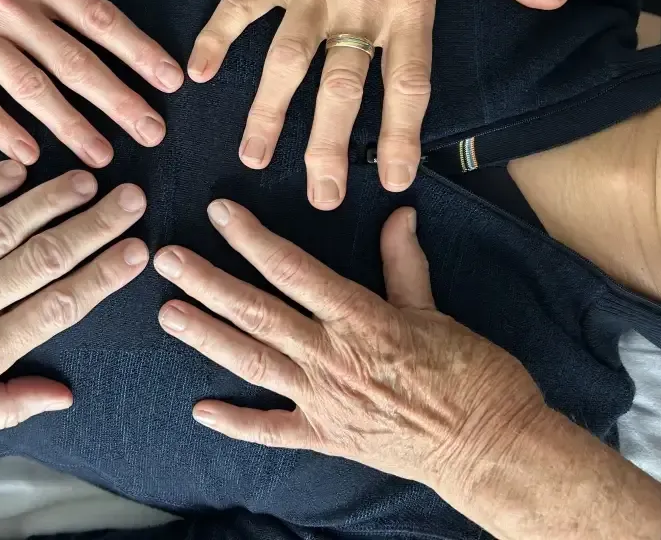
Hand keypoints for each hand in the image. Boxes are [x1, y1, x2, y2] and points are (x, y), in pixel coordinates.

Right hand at [0, 0, 183, 167]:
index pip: (98, 17)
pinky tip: (29, 156)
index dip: (138, 51)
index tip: (170, 80)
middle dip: (119, 100)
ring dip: (70, 124)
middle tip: (154, 133)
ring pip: (29, 87)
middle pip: (74, 61)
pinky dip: (0, 128)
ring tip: (103, 156)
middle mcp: (6, 4)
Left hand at [0, 162, 148, 471]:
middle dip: (93, 227)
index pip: (55, 308)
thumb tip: (65, 395)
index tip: (136, 251)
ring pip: (0, 228)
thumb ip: (6, 405)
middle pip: (39, 260)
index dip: (102, 275)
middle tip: (131, 200)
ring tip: (90, 179)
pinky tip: (16, 167)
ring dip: (50, 199)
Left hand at [152, 201, 545, 488]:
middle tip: (167, 259)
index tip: (219, 212)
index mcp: (361, 318)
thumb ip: (404, 263)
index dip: (253, 239)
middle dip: (208, 283)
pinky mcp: (327, 437)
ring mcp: (325, 400)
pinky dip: (237, 423)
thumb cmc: (474, 376)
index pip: (295, 269)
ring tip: (169, 314)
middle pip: (259, 313)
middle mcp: (332, 356)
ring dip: (208, 338)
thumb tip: (399, 213)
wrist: (493, 448)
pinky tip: (201, 410)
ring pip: (254, 363)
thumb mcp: (437, 310)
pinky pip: (273, 431)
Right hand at [188, 0, 568, 208]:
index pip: (409, 83)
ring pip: (288, 61)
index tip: (391, 180)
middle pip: (344, 88)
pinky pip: (242, 6)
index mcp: (413, 1)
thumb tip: (557, 1)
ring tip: (253, 159)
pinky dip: (218, 36)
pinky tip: (198, 73)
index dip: (401, 135)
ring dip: (268, 113)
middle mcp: (364, 2)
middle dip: (328, 148)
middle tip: (320, 198)